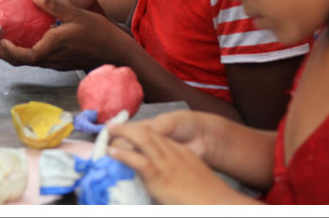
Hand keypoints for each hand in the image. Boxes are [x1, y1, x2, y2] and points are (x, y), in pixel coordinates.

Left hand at [0, 0, 130, 69]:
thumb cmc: (99, 31)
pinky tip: (23, 37)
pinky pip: (37, 58)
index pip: (25, 55)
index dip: (8, 49)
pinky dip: (24, 50)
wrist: (115, 51)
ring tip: (2, 36)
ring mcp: (55, 63)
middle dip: (3, 51)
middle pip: (20, 61)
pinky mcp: (59, 62)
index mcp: (54, 46)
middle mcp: (52, 58)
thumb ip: (53, 6)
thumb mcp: (77, 13)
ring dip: (12, 51)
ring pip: (27, 61)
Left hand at [107, 115, 237, 204]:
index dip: (142, 130)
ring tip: (108, 133)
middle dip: (129, 128)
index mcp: (183, 153)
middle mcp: (174, 153)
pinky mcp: (159, 176)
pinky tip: (113, 151)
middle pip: (148, 133)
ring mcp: (166, 164)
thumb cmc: (210, 196)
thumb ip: (181, 174)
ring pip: (141, 141)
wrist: (220, 203)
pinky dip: (124, 154)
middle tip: (114, 126)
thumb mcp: (195, 178)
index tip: (129, 130)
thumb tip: (168, 180)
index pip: (159, 135)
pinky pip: (138, 161)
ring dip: (122, 136)